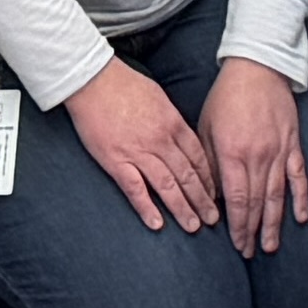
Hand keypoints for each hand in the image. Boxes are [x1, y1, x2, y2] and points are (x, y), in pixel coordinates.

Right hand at [65, 63, 222, 234]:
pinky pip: (135, 189)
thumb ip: (172, 121)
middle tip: (213, 220)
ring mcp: (138, 152)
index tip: (215, 195)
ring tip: (193, 226)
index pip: (198, 158)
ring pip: (167, 186)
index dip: (208, 179)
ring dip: (182, 209)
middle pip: (188, 176)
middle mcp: (160, 141)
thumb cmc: (124, 85)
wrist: (93, 80)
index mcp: (173, 124)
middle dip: (202, 200)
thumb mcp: (159, 97)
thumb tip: (182, 138)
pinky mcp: (116, 161)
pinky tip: (157, 224)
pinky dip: (147, 208)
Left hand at [201, 60, 307, 256]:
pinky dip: (300, 198)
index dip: (237, 226)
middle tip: (249, 253)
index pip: (236, 200)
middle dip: (252, 231)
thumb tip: (210, 196)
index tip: (236, 244)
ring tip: (271, 246)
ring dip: (274, 223)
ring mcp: (279, 152)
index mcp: (233, 154)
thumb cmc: (226, 97)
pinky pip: (298, 177)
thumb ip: (209, 164)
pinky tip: (300, 218)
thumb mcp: (206, 128)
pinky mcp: (293, 144)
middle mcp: (258, 157)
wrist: (257, 67)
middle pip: (256, 203)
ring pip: (277, 196)